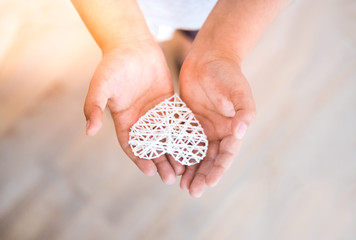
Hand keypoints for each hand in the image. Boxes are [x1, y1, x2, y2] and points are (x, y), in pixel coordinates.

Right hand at [84, 41, 184, 183]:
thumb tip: (89, 131)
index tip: (150, 172)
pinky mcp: (168, 103)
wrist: (132, 44)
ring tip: (184, 166)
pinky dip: (184, 134)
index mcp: (123, 120)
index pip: (131, 146)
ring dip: (174, 152)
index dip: (140, 160)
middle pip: (151, 146)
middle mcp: (140, 119)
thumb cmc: (113, 64)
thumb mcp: (101, 86)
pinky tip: (193, 144)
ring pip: (166, 137)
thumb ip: (94, 107)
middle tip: (171, 177)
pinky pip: (177, 121)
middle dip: (160, 162)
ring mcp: (154, 112)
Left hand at [179, 53, 255, 196]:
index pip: (226, 154)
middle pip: (210, 160)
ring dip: (190, 171)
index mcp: (233, 129)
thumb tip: (240, 133)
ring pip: (196, 155)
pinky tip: (171, 165)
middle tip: (191, 191)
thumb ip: (243, 111)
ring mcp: (203, 129)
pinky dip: (178, 155)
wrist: (209, 59)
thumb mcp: (238, 91)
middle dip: (202, 176)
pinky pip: (183, 142)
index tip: (208, 183)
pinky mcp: (188, 123)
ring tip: (181, 186)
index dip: (218, 169)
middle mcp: (218, 132)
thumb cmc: (226, 73)